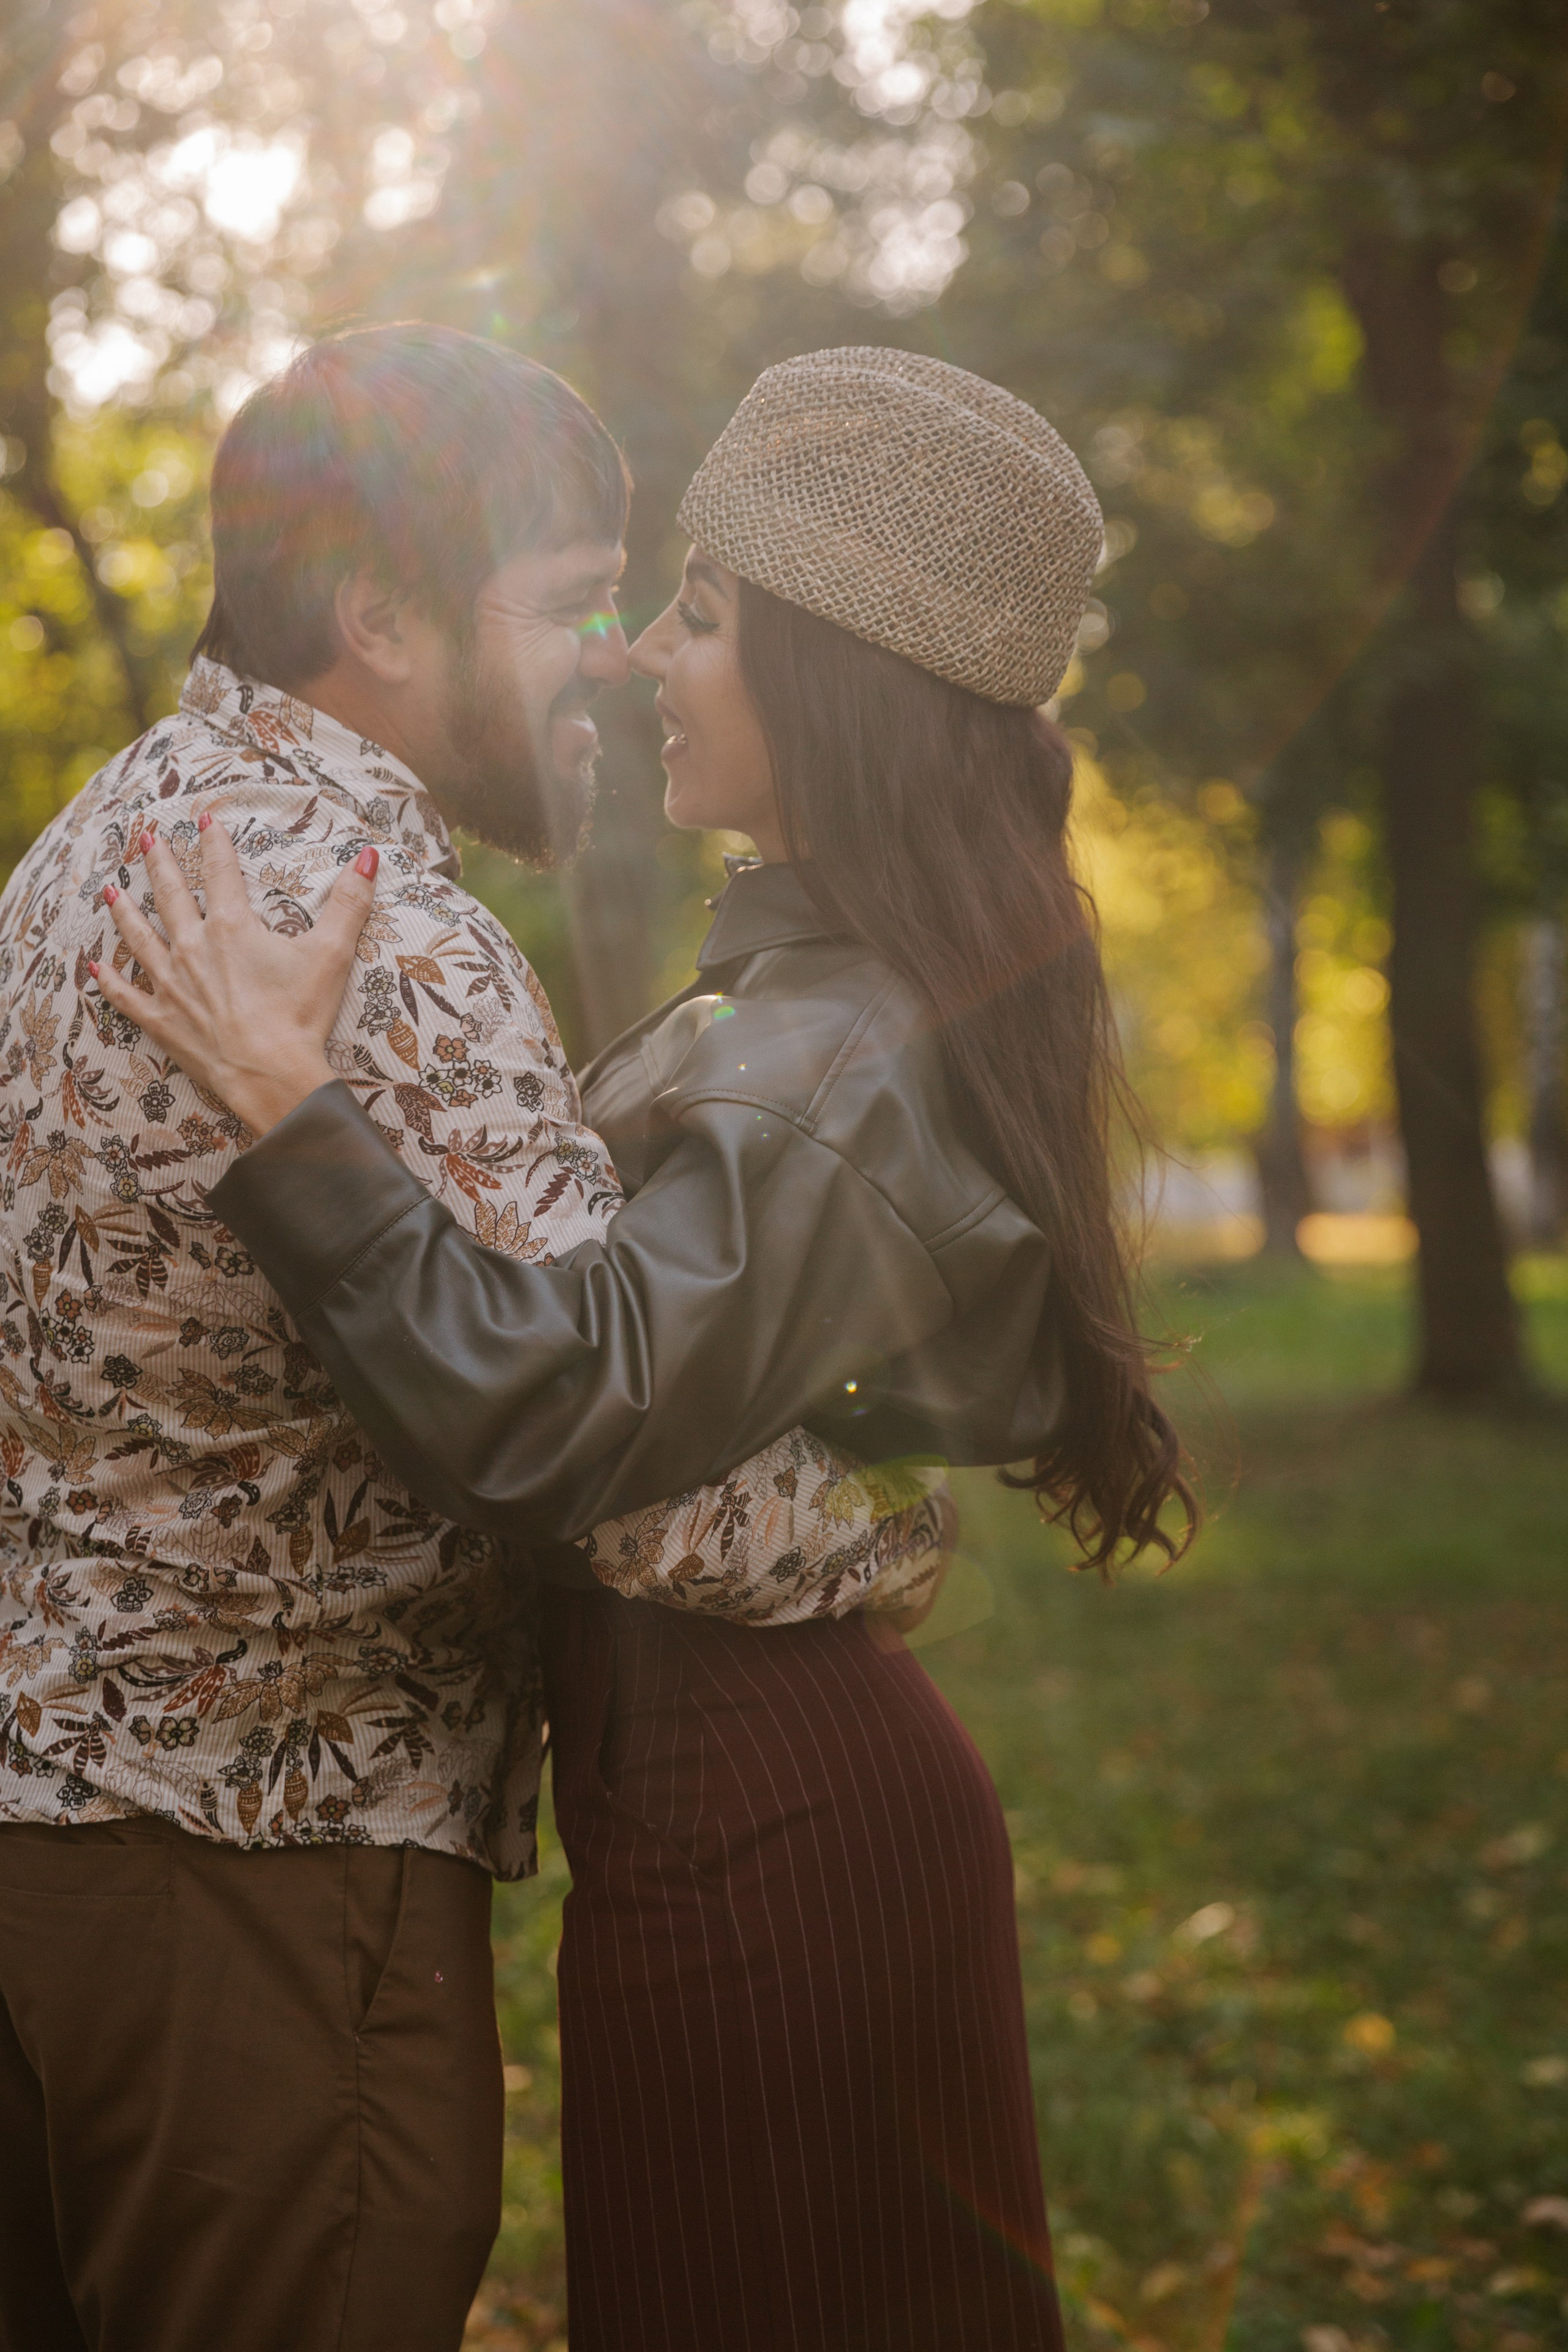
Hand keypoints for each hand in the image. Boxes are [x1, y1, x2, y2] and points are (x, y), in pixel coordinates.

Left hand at [93, 815, 379, 1136]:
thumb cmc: (301, 1015)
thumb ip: (350, 903)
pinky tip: (93, 967)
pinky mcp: (162, 1020)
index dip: (214, 844)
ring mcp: (172, 984)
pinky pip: (126, 996)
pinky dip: (108, 981)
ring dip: (124, 911)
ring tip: (110, 890)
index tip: (204, 821)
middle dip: (159, 864)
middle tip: (145, 839)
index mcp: (232, 928)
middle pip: (170, 897)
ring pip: (139, 938)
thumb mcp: (332, 954)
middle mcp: (193, 948)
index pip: (220, 873)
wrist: (271, 1075)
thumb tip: (370, 857)